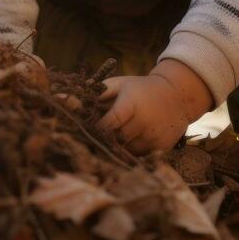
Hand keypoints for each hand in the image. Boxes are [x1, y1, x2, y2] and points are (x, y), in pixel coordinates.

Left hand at [97, 59, 212, 153]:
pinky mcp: (162, 147)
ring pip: (127, 149)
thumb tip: (61, 97)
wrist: (176, 96)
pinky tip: (130, 139)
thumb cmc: (140, 89)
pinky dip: (131, 150)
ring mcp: (154, 136)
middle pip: (117, 138)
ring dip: (118, 145)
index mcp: (132, 104)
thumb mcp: (119, 84)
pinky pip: (139, 155)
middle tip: (97, 135)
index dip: (97, 128)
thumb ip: (96, 92)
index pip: (109, 123)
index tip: (88, 128)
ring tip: (115, 135)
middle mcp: (144, 121)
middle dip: (106, 138)